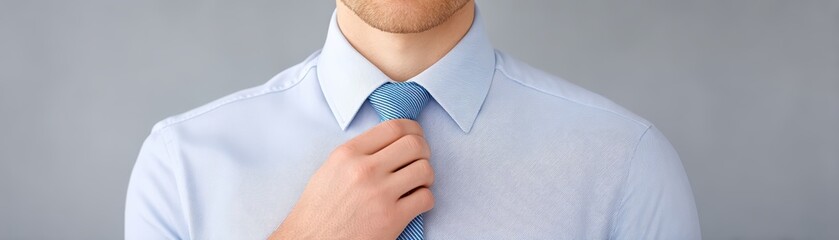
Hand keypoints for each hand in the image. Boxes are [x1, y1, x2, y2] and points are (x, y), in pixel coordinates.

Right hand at [269, 119, 434, 239]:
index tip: (416, 136)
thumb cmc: (318, 211)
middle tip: (420, 159)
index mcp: (348, 154)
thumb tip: (388, 143)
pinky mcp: (392, 219)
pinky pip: (426, 198)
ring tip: (417, 183)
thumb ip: (358, 153)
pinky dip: (425, 199)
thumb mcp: (330, 170)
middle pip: (414, 144)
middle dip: (424, 151)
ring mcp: (380, 194)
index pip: (393, 127)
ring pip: (424, 169)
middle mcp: (364, 170)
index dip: (412, 129)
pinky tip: (414, 202)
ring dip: (426, 176)